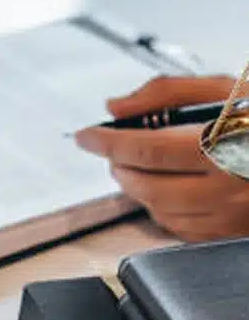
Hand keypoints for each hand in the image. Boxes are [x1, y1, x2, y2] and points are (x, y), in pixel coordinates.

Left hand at [75, 75, 248, 241]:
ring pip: (161, 211)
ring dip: (135, 188)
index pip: (145, 147)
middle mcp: (228, 184)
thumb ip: (166, 92)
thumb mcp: (224, 88)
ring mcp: (232, 213)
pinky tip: (162, 189)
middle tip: (109, 148)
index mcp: (222, 143)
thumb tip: (118, 105)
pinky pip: (183, 231)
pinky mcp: (235, 231)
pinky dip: (160, 211)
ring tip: (132, 165)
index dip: (107, 141)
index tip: (85, 134)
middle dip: (117, 165)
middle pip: (147, 185)